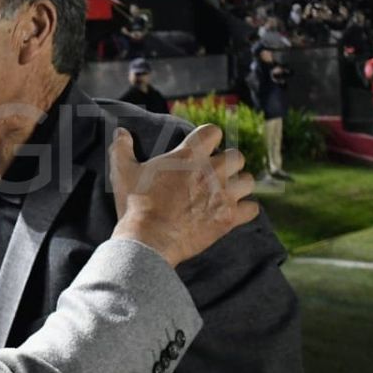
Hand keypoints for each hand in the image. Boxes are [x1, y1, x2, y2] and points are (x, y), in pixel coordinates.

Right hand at [109, 124, 257, 267]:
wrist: (148, 240)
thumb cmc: (136, 204)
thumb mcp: (123, 173)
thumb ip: (122, 149)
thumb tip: (121, 132)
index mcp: (190, 155)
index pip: (213, 131)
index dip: (208, 138)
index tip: (201, 148)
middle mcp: (212, 171)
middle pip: (237, 156)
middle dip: (228, 163)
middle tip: (214, 174)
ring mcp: (224, 195)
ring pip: (248, 181)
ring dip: (238, 185)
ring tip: (225, 193)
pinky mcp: (229, 218)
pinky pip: (252, 208)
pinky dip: (244, 210)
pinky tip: (231, 212)